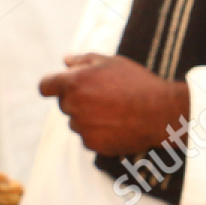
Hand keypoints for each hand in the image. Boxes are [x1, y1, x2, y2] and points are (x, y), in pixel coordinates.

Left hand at [39, 54, 189, 155]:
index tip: (59, 86)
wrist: (160, 112)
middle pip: (64, 103)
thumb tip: (65, 61)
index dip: (52, 84)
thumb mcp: (113, 62)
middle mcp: (73, 106)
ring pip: (76, 121)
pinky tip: (118, 123)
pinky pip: (88, 136)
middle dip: (78, 99)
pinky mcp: (91, 144)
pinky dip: (99, 131)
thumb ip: (83, 60)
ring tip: (116, 110)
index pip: (45, 86)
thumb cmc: (137, 82)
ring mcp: (81, 127)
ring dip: (89, 116)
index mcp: (74, 83)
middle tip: (105, 94)